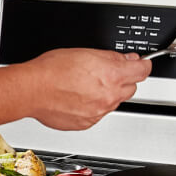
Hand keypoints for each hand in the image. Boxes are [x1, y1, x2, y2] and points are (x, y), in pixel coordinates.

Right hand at [27, 49, 152, 130]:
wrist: (33, 89)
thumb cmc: (53, 69)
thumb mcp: (86, 52)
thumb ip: (112, 58)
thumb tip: (127, 60)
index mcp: (112, 75)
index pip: (143, 70)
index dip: (142, 65)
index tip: (140, 64)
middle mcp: (109, 96)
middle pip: (131, 88)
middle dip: (123, 80)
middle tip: (106, 73)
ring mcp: (99, 112)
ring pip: (113, 102)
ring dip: (106, 94)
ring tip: (85, 85)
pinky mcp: (87, 123)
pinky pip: (98, 114)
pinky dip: (92, 107)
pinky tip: (77, 97)